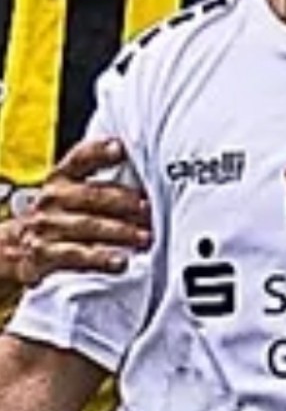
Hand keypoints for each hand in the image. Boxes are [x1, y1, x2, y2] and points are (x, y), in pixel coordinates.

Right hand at [6, 139, 150, 286]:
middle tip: (147, 209)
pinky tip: (121, 262)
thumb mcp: (67, 196)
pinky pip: (77, 255)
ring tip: (144, 237)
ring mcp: (47, 226)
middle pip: (92, 196)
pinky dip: (101, 258)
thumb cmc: (55, 221)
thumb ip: (98, 185)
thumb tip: (141, 185)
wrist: (13, 249)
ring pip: (88, 226)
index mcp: (60, 180)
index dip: (99, 152)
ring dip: (120, 232)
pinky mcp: (44, 253)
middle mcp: (53, 199)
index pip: (79, 159)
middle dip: (123, 202)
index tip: (120, 148)